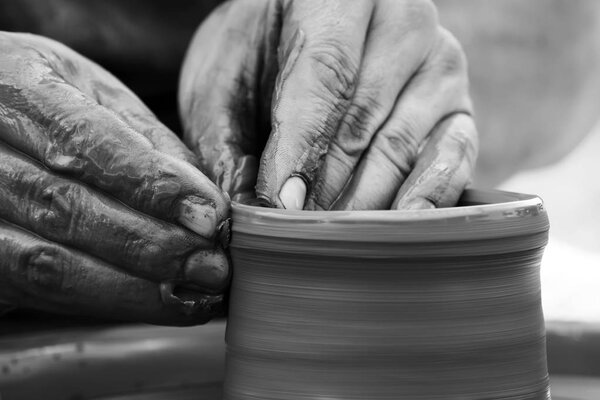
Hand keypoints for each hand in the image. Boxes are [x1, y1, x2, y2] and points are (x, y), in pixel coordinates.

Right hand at [0, 32, 229, 324]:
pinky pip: (37, 291)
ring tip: (193, 294)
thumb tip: (205, 205)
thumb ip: (151, 142)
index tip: (209, 217)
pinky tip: (153, 302)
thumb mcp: (100, 94)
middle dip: (152, 246)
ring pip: (47, 262)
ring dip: (132, 288)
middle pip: (65, 208)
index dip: (151, 186)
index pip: (84, 142)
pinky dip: (105, 302)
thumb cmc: (55, 101)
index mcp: (16, 83)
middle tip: (212, 267)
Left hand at [179, 0, 477, 209]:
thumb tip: (251, 213)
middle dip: (327, 188)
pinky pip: (454, 156)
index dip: (303, 144)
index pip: (326, 72)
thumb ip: (227, 141)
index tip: (283, 203)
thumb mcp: (222, 83)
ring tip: (331, 243)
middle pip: (365, 118)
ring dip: (364, 204)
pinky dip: (428, 197)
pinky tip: (400, 226)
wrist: (301, 31)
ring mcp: (438, 63)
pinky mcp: (458, 104)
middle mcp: (402, 19)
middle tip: (297, 237)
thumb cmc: (257, 56)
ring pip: (402, 146)